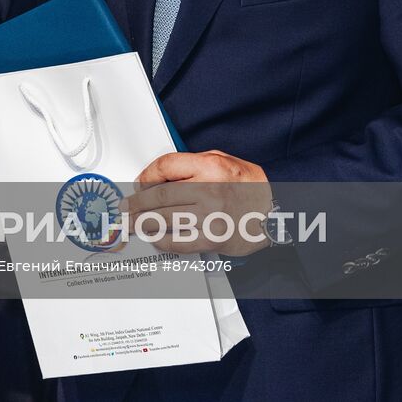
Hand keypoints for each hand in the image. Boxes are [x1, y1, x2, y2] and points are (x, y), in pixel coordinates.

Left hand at [120, 150, 273, 255]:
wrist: (275, 214)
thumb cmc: (248, 187)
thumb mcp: (223, 160)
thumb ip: (193, 164)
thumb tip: (160, 176)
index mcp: (210, 167)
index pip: (165, 166)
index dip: (146, 176)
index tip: (139, 184)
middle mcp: (209, 191)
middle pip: (158, 196)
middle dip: (136, 203)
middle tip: (126, 208)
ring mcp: (209, 217)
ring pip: (163, 219)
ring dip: (142, 223)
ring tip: (132, 224)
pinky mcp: (211, 239)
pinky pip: (176, 241)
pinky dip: (160, 240)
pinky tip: (153, 237)